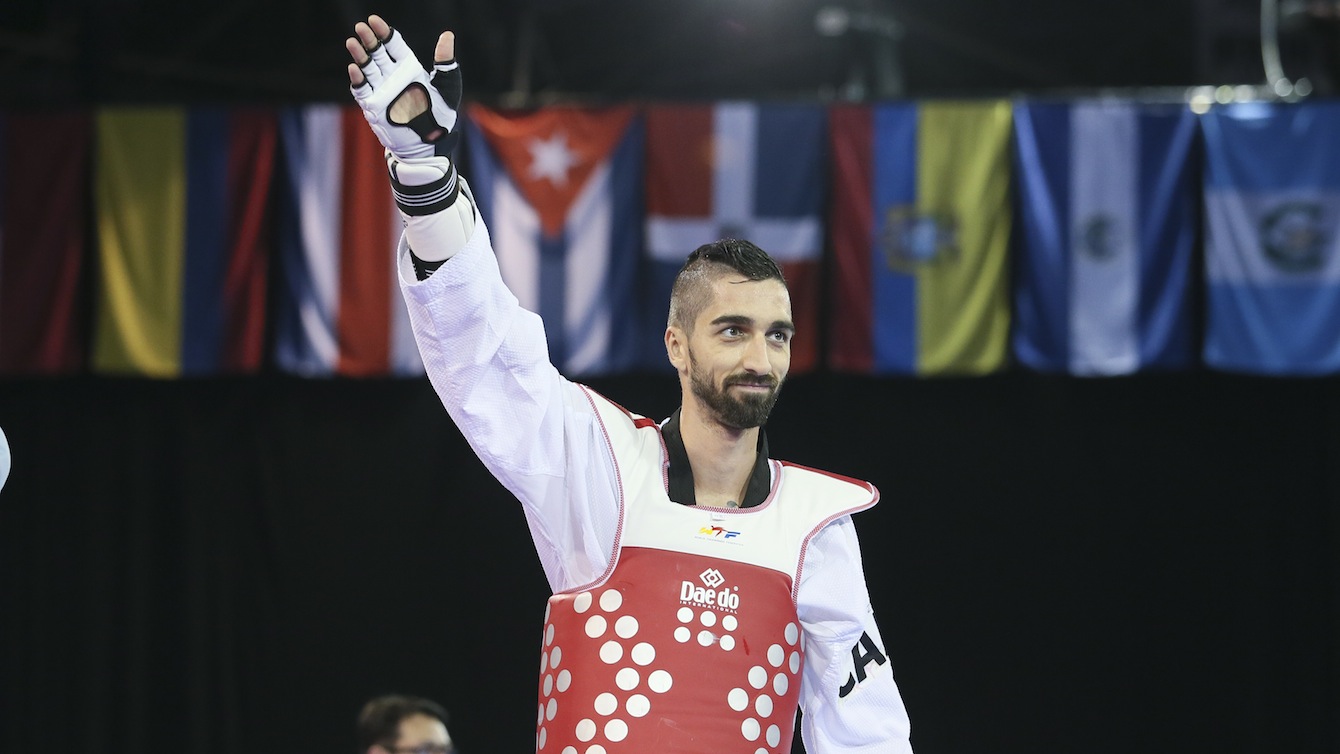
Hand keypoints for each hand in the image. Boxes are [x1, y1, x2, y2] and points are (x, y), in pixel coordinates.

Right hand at [345, 15, 462, 159]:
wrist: (430, 145)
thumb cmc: (441, 116)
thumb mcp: (448, 88)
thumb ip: (445, 63)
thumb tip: (447, 35)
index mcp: (409, 68)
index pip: (393, 44)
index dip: (384, 32)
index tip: (374, 20)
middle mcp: (393, 76)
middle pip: (377, 53)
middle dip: (369, 40)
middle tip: (361, 27)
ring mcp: (382, 90)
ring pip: (367, 68)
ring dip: (359, 56)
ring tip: (352, 42)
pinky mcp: (374, 105)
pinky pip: (363, 90)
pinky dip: (358, 80)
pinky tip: (354, 69)